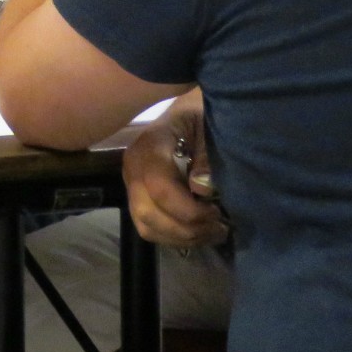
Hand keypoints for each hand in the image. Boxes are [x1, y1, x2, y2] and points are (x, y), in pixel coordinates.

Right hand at [121, 98, 226, 246]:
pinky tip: (198, 232)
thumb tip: (201, 189)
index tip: (218, 212)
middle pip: (149, 214)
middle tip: (219, 229)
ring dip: (182, 238)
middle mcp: (132, 169)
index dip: (189, 209)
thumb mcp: (208, 128)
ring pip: (147, 226)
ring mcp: (131, 184)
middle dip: (187, 230)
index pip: (160, 188)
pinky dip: (174, 238)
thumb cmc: (199, 117)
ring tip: (212, 233)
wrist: (185, 113)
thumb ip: (206, 156)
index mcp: (149, 148)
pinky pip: (149, 228)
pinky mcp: (137, 197)